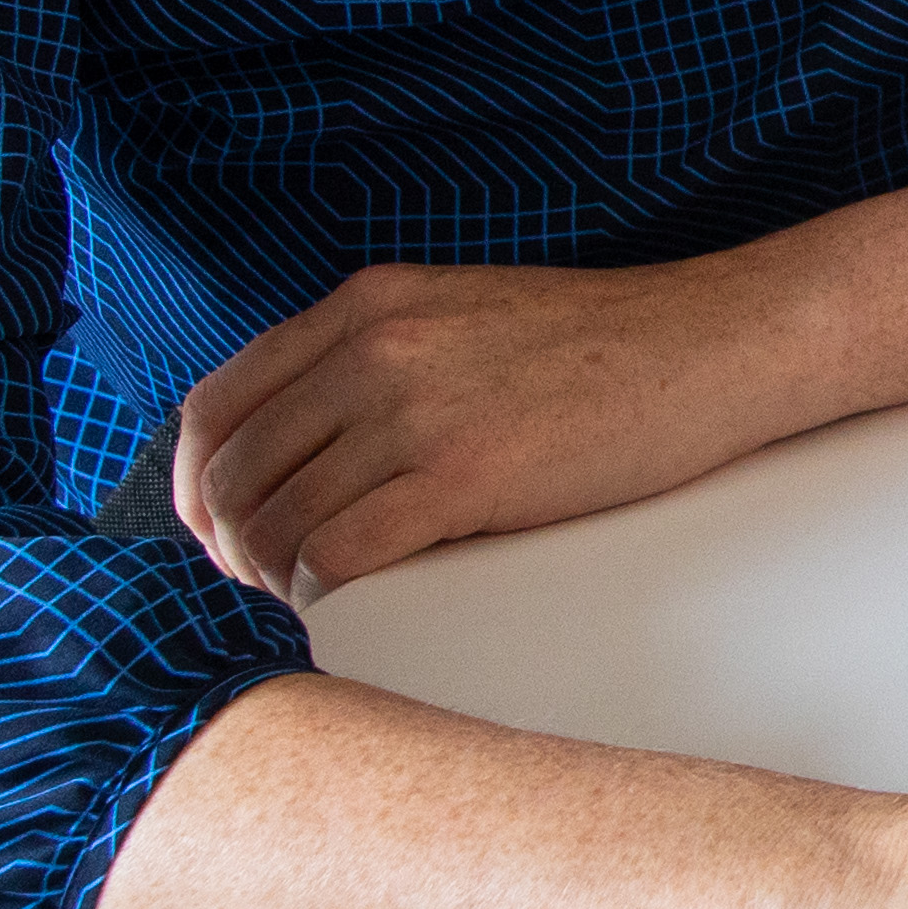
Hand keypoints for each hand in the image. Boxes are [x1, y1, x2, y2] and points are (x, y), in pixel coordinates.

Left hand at [180, 257, 799, 597]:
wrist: (713, 346)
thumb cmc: (602, 347)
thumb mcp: (461, 315)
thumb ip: (376, 357)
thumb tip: (307, 443)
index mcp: (364, 306)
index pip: (217, 405)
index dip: (195, 484)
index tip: (216, 529)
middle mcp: (373, 349)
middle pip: (235, 472)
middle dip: (228, 545)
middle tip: (259, 582)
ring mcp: (416, 410)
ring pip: (279, 520)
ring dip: (274, 578)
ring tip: (306, 598)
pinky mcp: (466, 474)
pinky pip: (343, 553)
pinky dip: (324, 591)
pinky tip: (347, 601)